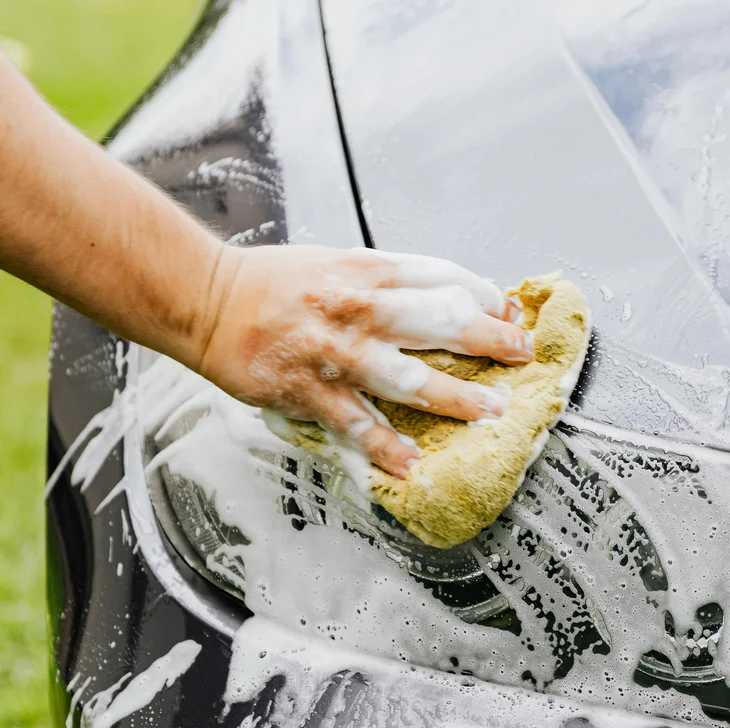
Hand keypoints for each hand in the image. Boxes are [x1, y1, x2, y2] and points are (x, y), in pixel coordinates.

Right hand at [195, 244, 533, 476]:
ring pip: (407, 376)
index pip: (443, 278)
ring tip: (491, 414)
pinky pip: (355, 423)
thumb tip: (447, 300)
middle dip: (489, 340)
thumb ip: (390, 283)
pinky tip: (411, 463)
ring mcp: (335, 352)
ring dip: (455, 398)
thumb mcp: (339, 263)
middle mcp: (357, 307)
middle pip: (438, 321)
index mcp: (368, 271)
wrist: (206, 298)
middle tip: (523, 357)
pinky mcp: (308, 390)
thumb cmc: (274, 282)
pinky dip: (385, 446)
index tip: (511, 313)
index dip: (485, 296)